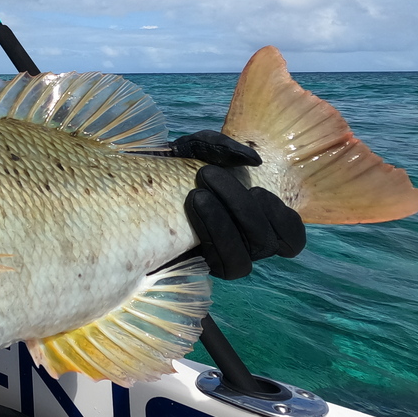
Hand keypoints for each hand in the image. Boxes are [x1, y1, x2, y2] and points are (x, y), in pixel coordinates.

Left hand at [171, 131, 306, 279]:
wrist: (126, 191)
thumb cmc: (168, 169)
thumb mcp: (192, 148)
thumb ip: (219, 146)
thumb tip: (253, 160)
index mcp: (253, 220)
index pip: (290, 236)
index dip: (282, 218)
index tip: (255, 188)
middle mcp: (243, 245)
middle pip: (267, 241)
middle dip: (241, 205)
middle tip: (207, 174)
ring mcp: (221, 260)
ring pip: (245, 258)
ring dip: (225, 223)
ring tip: (197, 195)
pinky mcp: (198, 270)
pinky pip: (220, 265)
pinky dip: (210, 235)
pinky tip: (191, 210)